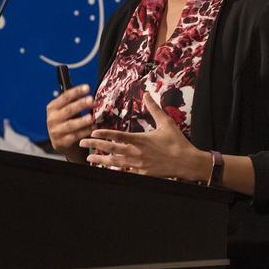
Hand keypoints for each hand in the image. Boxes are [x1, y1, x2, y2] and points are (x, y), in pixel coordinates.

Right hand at [46, 84, 94, 162]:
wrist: (60, 142)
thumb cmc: (65, 122)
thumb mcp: (64, 111)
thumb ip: (72, 102)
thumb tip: (87, 90)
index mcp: (52, 107)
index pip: (65, 97)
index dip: (76, 91)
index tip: (87, 87)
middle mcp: (52, 119)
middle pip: (68, 110)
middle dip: (80, 104)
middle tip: (91, 100)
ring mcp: (56, 131)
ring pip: (70, 125)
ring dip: (82, 121)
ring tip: (91, 117)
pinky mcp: (61, 142)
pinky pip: (75, 136)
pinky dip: (85, 132)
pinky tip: (93, 128)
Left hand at [80, 93, 211, 181]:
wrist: (187, 162)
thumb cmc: (177, 142)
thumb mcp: (166, 122)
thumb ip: (154, 109)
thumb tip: (147, 95)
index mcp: (141, 139)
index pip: (117, 136)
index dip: (103, 134)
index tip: (92, 132)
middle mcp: (137, 152)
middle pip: (111, 149)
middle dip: (94, 146)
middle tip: (82, 143)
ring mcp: (139, 164)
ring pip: (115, 163)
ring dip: (100, 160)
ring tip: (89, 158)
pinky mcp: (142, 173)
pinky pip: (125, 172)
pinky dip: (115, 169)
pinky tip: (107, 168)